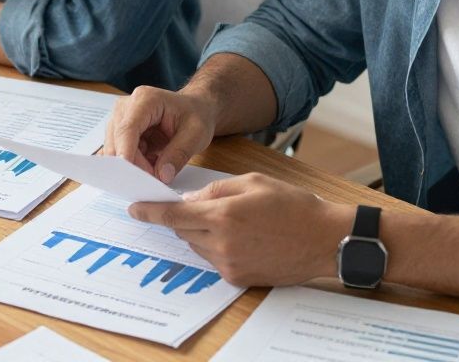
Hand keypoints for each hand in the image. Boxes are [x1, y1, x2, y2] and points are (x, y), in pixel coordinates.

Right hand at [102, 85, 218, 182]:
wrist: (195, 108)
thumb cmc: (196, 114)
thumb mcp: (196, 134)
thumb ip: (179, 154)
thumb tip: (162, 176)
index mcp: (145, 99)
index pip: (128, 128)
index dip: (127, 152)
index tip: (132, 177)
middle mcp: (126, 107)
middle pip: (118, 141)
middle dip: (134, 164)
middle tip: (155, 181)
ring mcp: (121, 119)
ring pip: (117, 151)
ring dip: (135, 165)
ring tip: (159, 169)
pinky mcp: (120, 132)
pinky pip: (121, 154)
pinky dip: (135, 164)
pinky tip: (152, 163)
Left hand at [129, 173, 351, 285]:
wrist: (323, 240)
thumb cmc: (293, 206)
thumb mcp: (254, 182)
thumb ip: (217, 189)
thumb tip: (191, 200)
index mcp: (224, 214)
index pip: (174, 215)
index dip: (150, 211)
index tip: (134, 208)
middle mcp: (222, 242)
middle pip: (183, 230)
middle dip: (186, 217)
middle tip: (202, 207)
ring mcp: (229, 264)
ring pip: (197, 245)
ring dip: (202, 232)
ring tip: (233, 221)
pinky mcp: (238, 278)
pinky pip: (213, 259)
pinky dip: (217, 247)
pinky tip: (243, 237)